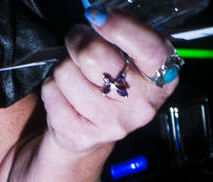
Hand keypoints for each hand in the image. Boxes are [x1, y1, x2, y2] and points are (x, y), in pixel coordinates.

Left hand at [41, 6, 180, 154]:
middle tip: (79, 42)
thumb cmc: (110, 83)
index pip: (149, 48)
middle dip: (78, 40)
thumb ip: (121, 36)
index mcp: (161, 79)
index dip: (121, 27)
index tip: (98, 15)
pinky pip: (51, 92)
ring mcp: (111, 124)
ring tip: (75, 77)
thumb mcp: (128, 58)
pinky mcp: (81, 135)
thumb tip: (96, 16)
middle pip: (94, 55)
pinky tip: (66, 96)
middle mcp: (141, 105)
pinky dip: (52, 88)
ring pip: (66, 72)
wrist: (89, 131)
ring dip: (64, 68)